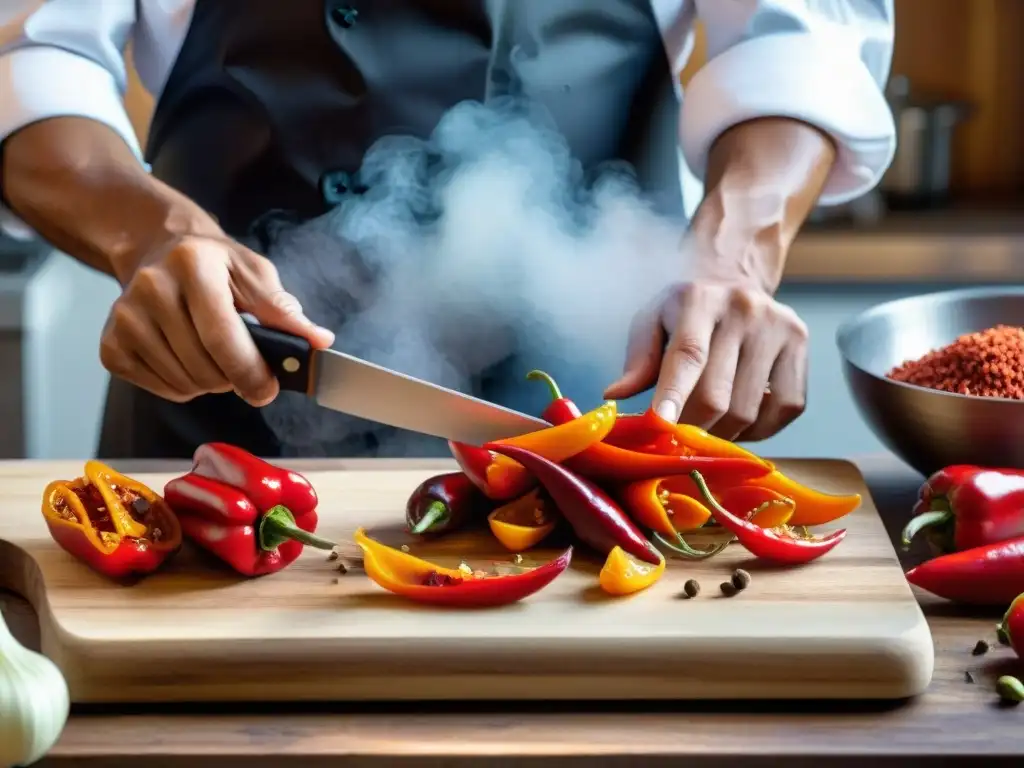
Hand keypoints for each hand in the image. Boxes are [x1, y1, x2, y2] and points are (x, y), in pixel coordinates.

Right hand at [100, 232, 334, 405]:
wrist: (158, 249)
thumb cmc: (216, 265)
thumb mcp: (255, 274)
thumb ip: (284, 311)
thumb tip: (319, 342)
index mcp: (193, 264)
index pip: (222, 336)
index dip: (250, 371)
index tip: (268, 389)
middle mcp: (151, 288)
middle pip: (204, 368)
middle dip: (234, 378)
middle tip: (243, 364)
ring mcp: (125, 318)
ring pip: (184, 384)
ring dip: (210, 382)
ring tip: (214, 355)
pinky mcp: (111, 344)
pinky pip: (160, 389)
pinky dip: (182, 387)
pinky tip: (187, 358)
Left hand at [604, 279, 808, 441]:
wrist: (733, 276)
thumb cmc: (683, 310)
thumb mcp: (651, 320)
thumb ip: (637, 360)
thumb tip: (614, 395)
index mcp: (699, 298)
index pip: (688, 354)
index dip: (674, 395)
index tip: (661, 426)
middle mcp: (744, 308)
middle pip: (716, 394)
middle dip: (691, 429)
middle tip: (676, 441)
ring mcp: (778, 325)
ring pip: (748, 409)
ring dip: (722, 434)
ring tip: (706, 427)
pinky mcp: (801, 343)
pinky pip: (784, 408)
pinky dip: (759, 429)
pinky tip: (739, 419)